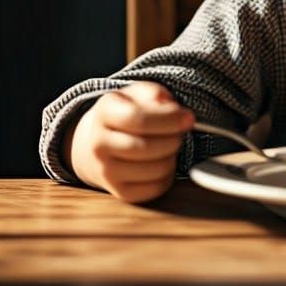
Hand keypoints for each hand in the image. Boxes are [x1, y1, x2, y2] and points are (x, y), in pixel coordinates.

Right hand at [65, 81, 194, 203]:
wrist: (97, 141)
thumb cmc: (127, 113)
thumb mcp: (138, 94)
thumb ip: (154, 94)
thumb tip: (170, 107)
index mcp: (104, 112)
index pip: (138, 119)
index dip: (169, 119)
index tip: (188, 118)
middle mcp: (99, 144)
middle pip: (147, 147)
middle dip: (173, 139)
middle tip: (178, 133)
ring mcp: (106, 171)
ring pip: (155, 169)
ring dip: (172, 156)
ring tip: (169, 145)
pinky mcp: (119, 192)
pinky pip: (156, 188)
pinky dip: (169, 175)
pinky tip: (163, 161)